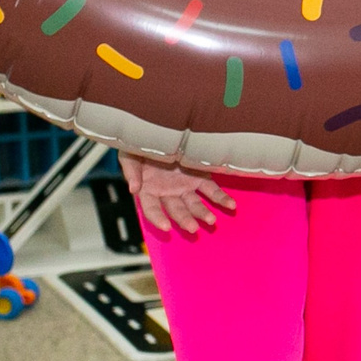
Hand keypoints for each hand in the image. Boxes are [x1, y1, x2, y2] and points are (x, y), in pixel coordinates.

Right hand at [121, 154, 236, 234]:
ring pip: (194, 204)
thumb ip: (131, 172)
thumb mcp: (130, 155)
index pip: (151, 209)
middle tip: (193, 228)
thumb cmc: (140, 146)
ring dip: (203, 213)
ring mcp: (184, 186)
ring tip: (211, 221)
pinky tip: (230, 206)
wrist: (158, 131)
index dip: (157, 218)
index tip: (165, 227)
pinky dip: (221, 198)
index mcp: (149, 189)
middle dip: (184, 219)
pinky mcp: (199, 178)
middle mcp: (167, 192)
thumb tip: (133, 189)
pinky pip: (212, 190)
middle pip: (176, 210)